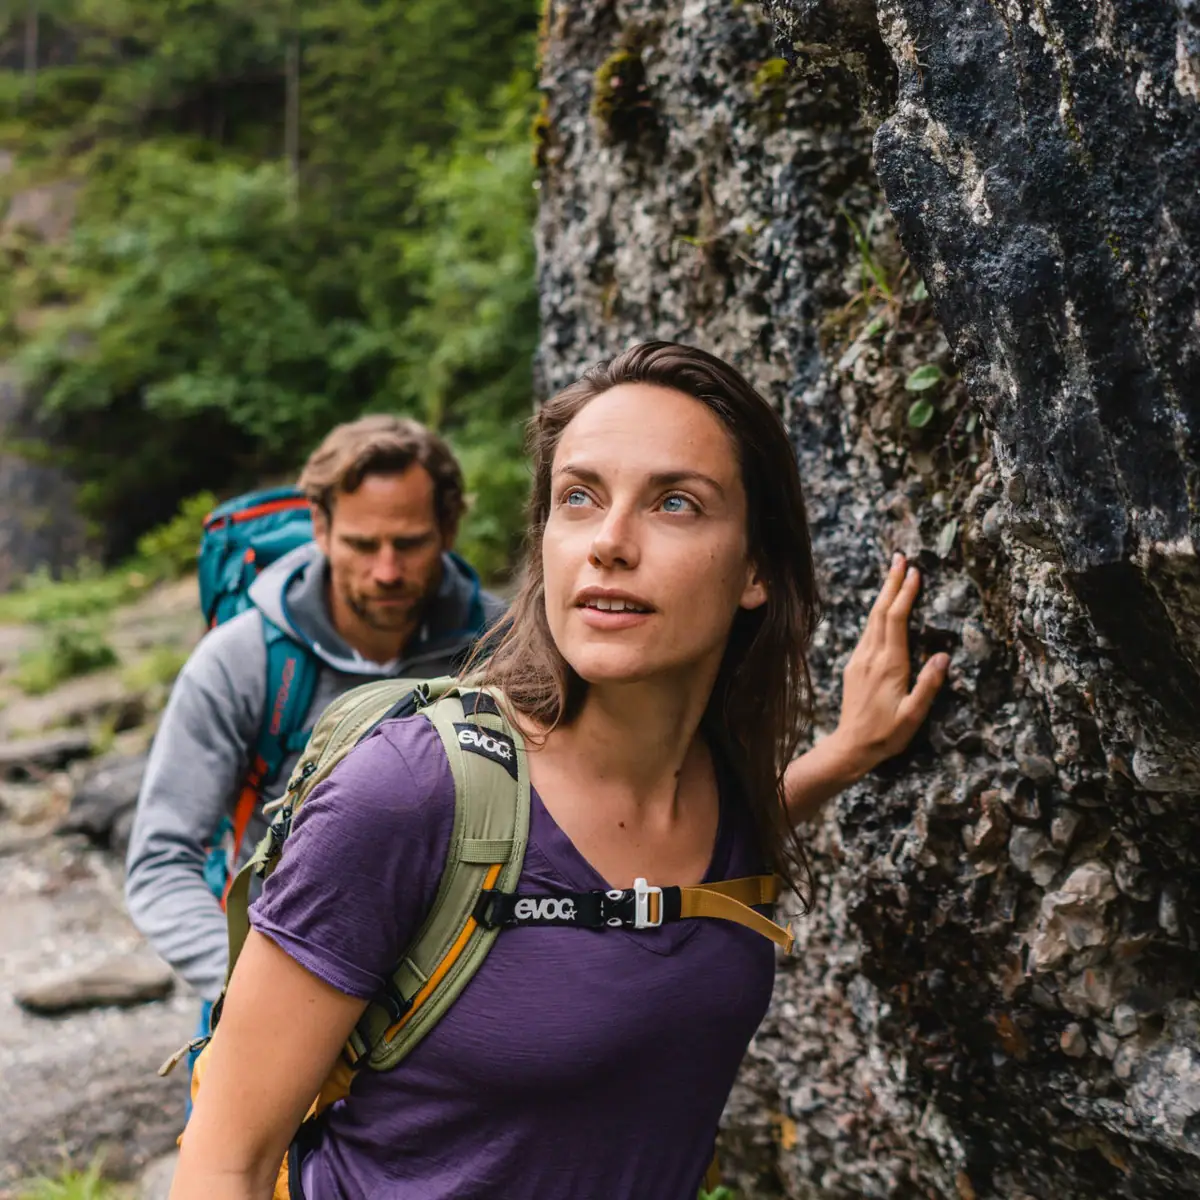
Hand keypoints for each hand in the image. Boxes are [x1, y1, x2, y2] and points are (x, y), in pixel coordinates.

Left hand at [828, 552, 949, 778]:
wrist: (850, 746)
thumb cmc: (887, 734)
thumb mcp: (914, 715)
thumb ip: (929, 685)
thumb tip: (943, 656)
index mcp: (889, 665)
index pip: (896, 620)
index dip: (905, 594)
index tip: (914, 572)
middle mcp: (871, 656)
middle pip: (881, 611)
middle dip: (892, 583)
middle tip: (900, 557)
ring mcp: (860, 659)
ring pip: (871, 619)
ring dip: (883, 594)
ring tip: (893, 573)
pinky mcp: (854, 665)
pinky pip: (866, 632)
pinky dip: (877, 613)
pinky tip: (882, 608)